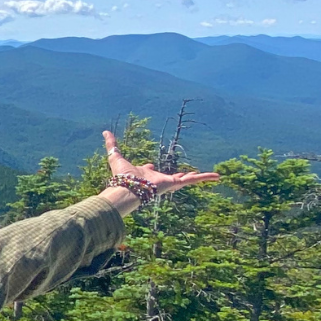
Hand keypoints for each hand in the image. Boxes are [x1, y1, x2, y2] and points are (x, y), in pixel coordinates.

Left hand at [103, 130, 220, 196]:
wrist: (127, 188)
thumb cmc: (121, 176)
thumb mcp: (115, 156)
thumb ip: (111, 144)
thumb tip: (105, 131)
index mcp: (144, 175)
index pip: (150, 171)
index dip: (150, 168)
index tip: (150, 166)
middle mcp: (157, 180)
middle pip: (171, 177)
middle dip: (179, 176)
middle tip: (187, 175)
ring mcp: (168, 182)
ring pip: (187, 179)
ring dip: (200, 177)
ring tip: (214, 176)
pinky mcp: (175, 183)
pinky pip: (193, 180)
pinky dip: (205, 177)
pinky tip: (216, 176)